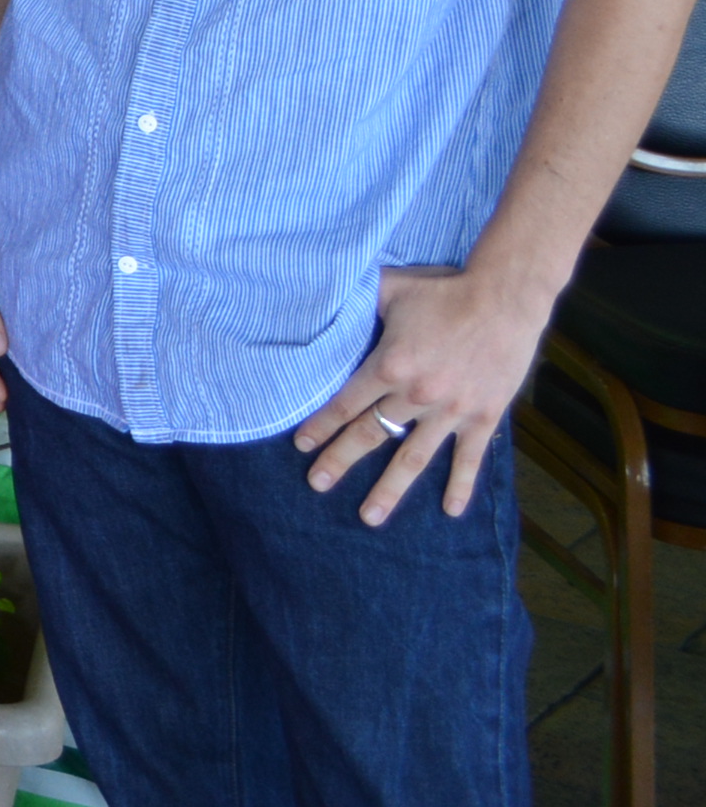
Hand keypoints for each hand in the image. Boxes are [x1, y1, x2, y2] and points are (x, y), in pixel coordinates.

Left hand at [292, 259, 555, 522]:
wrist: (506, 299)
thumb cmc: (445, 291)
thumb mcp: (392, 288)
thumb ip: (358, 300)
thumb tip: (323, 293)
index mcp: (390, 366)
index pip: (346, 404)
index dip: (321, 426)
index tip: (301, 446)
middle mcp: (416, 395)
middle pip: (370, 435)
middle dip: (340, 462)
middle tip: (316, 484)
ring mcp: (452, 411)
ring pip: (414, 458)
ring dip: (390, 489)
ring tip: (370, 517)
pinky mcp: (484, 416)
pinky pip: (470, 458)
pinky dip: (461, 485)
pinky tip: (450, 510)